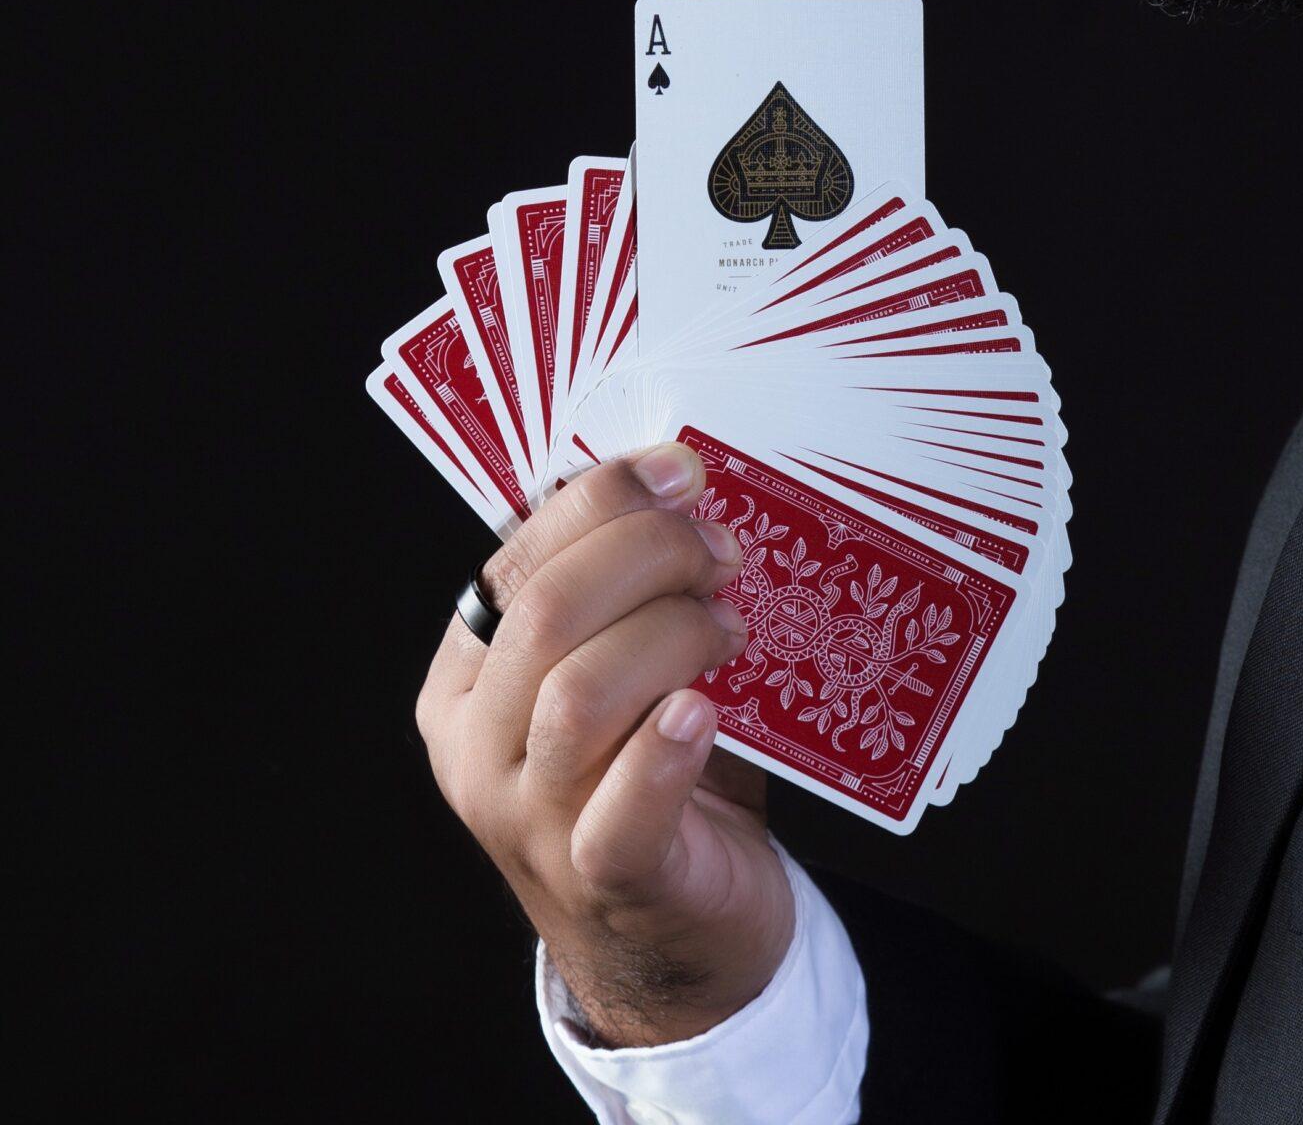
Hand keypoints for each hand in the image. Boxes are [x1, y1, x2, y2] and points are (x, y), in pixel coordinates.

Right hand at [417, 442, 795, 1046]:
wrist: (682, 936)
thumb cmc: (658, 773)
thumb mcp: (624, 666)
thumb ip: (627, 587)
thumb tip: (678, 476)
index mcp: (468, 682)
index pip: (516, 560)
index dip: (602, 499)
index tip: (683, 471)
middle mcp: (479, 751)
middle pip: (545, 616)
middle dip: (648, 555)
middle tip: (722, 552)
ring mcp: (530, 824)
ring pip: (577, 698)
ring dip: (671, 635)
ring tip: (729, 630)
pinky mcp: (606, 882)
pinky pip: (619, 814)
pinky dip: (665, 752)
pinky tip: (704, 711)